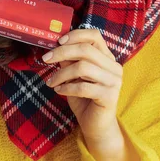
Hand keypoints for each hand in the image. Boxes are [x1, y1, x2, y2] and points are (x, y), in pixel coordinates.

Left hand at [43, 28, 122, 142]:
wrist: (95, 125)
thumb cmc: (84, 98)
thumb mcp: (73, 75)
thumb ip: (69, 60)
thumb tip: (55, 46)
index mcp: (107, 58)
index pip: (94, 36)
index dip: (75, 35)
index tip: (58, 41)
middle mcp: (114, 67)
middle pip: (86, 50)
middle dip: (61, 52)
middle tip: (45, 59)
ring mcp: (114, 81)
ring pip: (83, 67)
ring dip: (61, 74)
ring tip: (51, 81)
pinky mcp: (109, 96)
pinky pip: (83, 87)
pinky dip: (66, 88)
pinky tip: (59, 91)